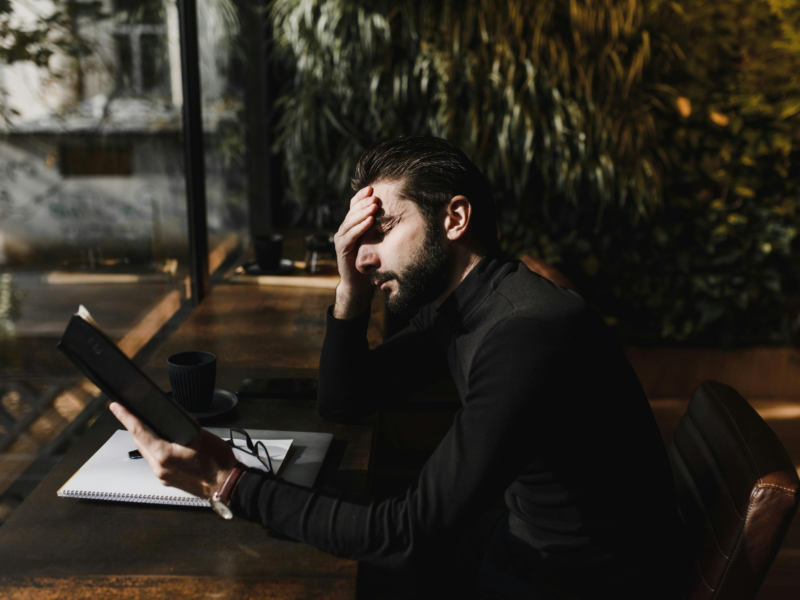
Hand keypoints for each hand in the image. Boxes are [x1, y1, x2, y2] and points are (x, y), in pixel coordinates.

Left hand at [109, 402, 239, 498]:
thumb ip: (182, 426)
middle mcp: (159, 467)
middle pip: (140, 442)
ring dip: (149, 439)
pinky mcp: (168, 479)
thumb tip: (171, 417)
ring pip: (147, 452)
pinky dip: (158, 450)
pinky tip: (169, 444)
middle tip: (138, 414)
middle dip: (138, 427)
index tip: (116, 407)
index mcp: (164, 455)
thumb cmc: (218, 464)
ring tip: (158, 428)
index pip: (139, 431)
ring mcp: (163, 475)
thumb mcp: (201, 436)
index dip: (126, 416)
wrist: (226, 485)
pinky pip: (156, 461)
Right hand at [333, 185, 377, 318]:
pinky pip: (350, 235)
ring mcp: (341, 239)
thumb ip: (378, 228)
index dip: (361, 196)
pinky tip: (369, 221)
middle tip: (374, 196)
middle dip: (363, 202)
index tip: (372, 188)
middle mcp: (344, 230)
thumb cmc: (370, 260)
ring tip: (373, 206)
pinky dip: (360, 227)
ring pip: (350, 221)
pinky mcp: (341, 249)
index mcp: (352, 226)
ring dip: (362, 212)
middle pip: (352, 211)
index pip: (354, 206)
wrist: (359, 282)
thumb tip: (395, 211)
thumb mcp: (375, 241)